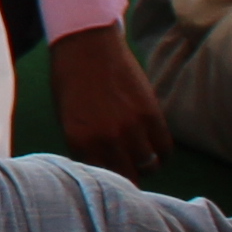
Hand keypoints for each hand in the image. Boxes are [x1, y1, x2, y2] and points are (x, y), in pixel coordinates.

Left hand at [46, 27, 170, 178]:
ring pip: (148, 166)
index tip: (110, 186)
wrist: (86, 46)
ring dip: (145, 167)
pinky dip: (161, 154)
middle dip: (127, 182)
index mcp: (80, 141)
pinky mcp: (152, 113)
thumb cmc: (70, 83)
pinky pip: (165, 148)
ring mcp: (132, 126)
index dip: (107, 185)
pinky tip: (154, 150)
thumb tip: (100, 172)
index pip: (100, 180)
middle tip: (128, 178)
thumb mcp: (67, 120)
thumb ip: (83, 148)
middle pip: (127, 178)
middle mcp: (107, 138)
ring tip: (140, 160)